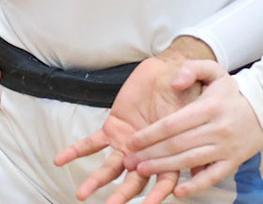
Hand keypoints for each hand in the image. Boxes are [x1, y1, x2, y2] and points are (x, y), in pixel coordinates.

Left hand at [55, 39, 215, 203]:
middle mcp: (147, 150)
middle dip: (124, 194)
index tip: (152, 202)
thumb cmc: (185, 84)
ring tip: (82, 193)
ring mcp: (128, 142)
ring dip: (97, 180)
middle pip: (137, 178)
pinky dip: (76, 150)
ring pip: (111, 167)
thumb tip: (185, 90)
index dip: (159, 188)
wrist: (167, 72)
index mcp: (171, 147)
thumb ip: (194, 88)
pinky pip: (92, 142)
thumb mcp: (202, 86)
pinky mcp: (113, 128)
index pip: (165, 172)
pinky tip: (61, 159)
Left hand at [123, 62, 262, 197]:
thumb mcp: (214, 71)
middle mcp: (216, 129)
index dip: (150, 134)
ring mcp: (225, 148)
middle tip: (129, 161)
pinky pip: (212, 176)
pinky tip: (178, 192)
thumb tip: (174, 83)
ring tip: (142, 171)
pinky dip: (195, 185)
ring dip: (164, 168)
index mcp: (208, 107)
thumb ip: (191, 69)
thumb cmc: (232, 93)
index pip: (173, 123)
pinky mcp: (233, 162)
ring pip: (190, 161)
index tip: (132, 141)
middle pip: (177, 144)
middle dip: (150, 153)